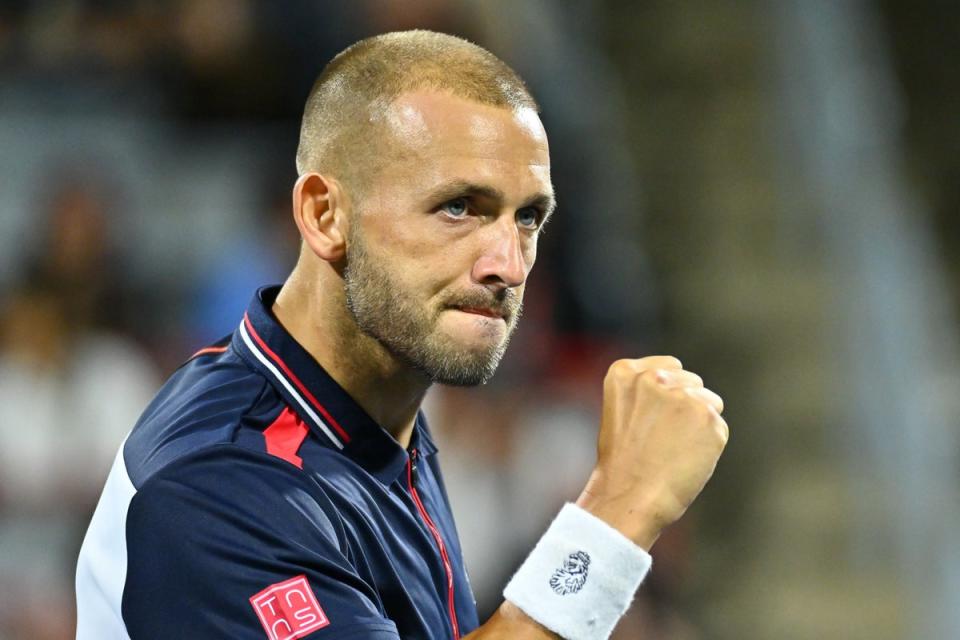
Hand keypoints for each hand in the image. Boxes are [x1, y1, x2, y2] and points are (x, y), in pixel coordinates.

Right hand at [576, 356, 727, 549]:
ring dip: (699, 424)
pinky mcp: (709, 419)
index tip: (651, 420)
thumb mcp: (621, 412)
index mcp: (626, 372)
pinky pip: (719, 428)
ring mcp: (683, 396)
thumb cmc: (623, 462)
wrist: (629, 496)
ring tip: (672, 450)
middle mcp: (654, 377)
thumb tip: (686, 387)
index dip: (666, 394)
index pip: (670, 367)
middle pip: (692, 382)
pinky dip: (709, 446)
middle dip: (685, 406)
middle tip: (662, 440)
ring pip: (710, 403)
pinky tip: (686, 460)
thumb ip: (647, 391)